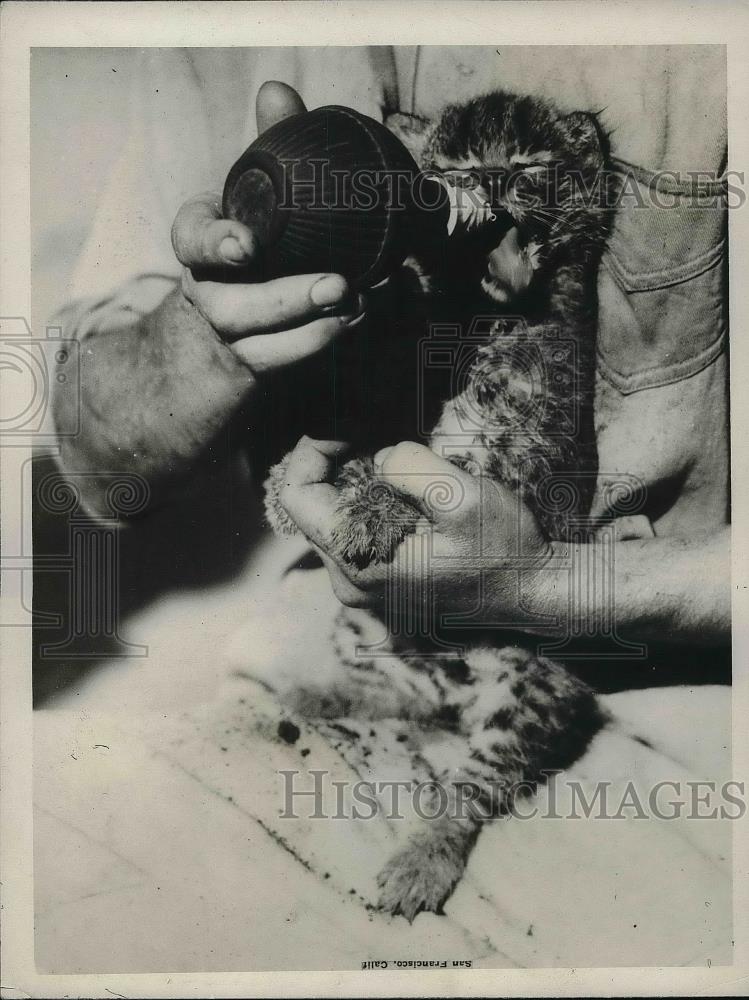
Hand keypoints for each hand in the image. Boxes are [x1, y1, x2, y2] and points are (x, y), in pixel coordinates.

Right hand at [170, 82, 364, 373]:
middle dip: (284, 298)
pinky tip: (360, 323)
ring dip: (314, 330)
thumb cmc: (255, 237)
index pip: (190, 240)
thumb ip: (269, 144)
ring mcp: (231, 336)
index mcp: (200, 243)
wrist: (234, 316)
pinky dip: (323, 346)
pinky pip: (286, 364)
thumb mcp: (257, 191)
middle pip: (230, 307)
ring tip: (360, 306)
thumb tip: (277, 91)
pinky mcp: (257, 364)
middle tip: (337, 285)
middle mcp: (208, 293)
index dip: (214, 244)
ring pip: (260, 346)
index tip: (247, 246)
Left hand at [278, 436, 551, 618]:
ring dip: (359, 487)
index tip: (347, 429)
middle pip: (315, 508)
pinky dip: (374, 509)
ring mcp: (365, 591)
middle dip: (338, 466)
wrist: (536, 596)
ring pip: (337, 521)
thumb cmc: (505, 550)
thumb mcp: (465, 497)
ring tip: (402, 470)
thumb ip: (411, 467)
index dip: (313, 451)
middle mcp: (351, 585)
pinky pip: (359, 538)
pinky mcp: (382, 589)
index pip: (298, 496)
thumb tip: (379, 460)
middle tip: (374, 435)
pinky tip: (411, 499)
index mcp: (359, 564)